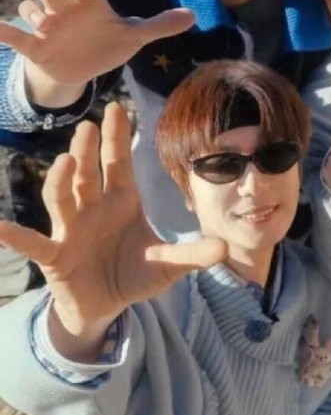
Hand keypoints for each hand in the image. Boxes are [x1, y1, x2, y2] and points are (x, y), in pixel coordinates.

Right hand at [0, 0, 194, 107]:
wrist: (80, 68)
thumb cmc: (105, 44)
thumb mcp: (134, 36)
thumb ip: (160, 25)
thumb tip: (193, 16)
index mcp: (90, 3)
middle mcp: (65, 9)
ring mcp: (47, 26)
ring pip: (32, 9)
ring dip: (34, 13)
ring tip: (44, 23)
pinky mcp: (35, 46)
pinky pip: (15, 37)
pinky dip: (3, 31)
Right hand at [0, 103, 225, 360]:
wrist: (107, 306)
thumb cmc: (134, 274)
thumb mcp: (168, 266)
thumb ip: (192, 255)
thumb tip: (226, 248)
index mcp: (121, 203)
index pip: (119, 164)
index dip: (117, 137)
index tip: (118, 108)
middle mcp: (93, 209)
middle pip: (88, 174)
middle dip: (88, 150)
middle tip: (88, 125)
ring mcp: (71, 230)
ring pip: (61, 198)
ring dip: (60, 180)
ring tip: (65, 161)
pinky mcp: (55, 256)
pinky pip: (34, 244)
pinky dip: (16, 236)